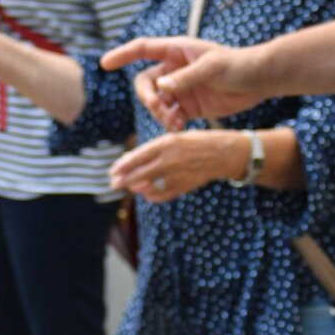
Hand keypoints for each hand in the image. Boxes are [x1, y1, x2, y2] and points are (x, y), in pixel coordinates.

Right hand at [101, 36, 253, 129]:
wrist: (259, 81)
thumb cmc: (238, 65)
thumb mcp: (213, 67)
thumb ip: (186, 77)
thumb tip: (161, 87)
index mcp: (177, 51)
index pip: (143, 49)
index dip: (122, 55)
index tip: (105, 64)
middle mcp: (174, 69)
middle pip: (145, 83)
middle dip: (147, 98)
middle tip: (160, 110)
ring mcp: (181, 88)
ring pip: (156, 103)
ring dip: (160, 114)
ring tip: (175, 124)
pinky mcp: (189, 106)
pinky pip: (169, 116)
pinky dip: (170, 123)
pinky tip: (179, 129)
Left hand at [109, 131, 239, 202]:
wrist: (221, 153)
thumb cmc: (194, 142)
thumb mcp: (173, 138)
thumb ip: (152, 150)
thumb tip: (129, 159)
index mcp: (165, 144)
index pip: (136, 158)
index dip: (122, 166)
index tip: (112, 172)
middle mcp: (168, 160)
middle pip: (138, 174)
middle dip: (123, 181)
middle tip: (114, 184)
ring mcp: (176, 175)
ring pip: (148, 186)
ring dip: (137, 188)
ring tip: (131, 186)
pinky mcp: (182, 186)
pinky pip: (161, 195)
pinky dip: (151, 195)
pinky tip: (146, 193)